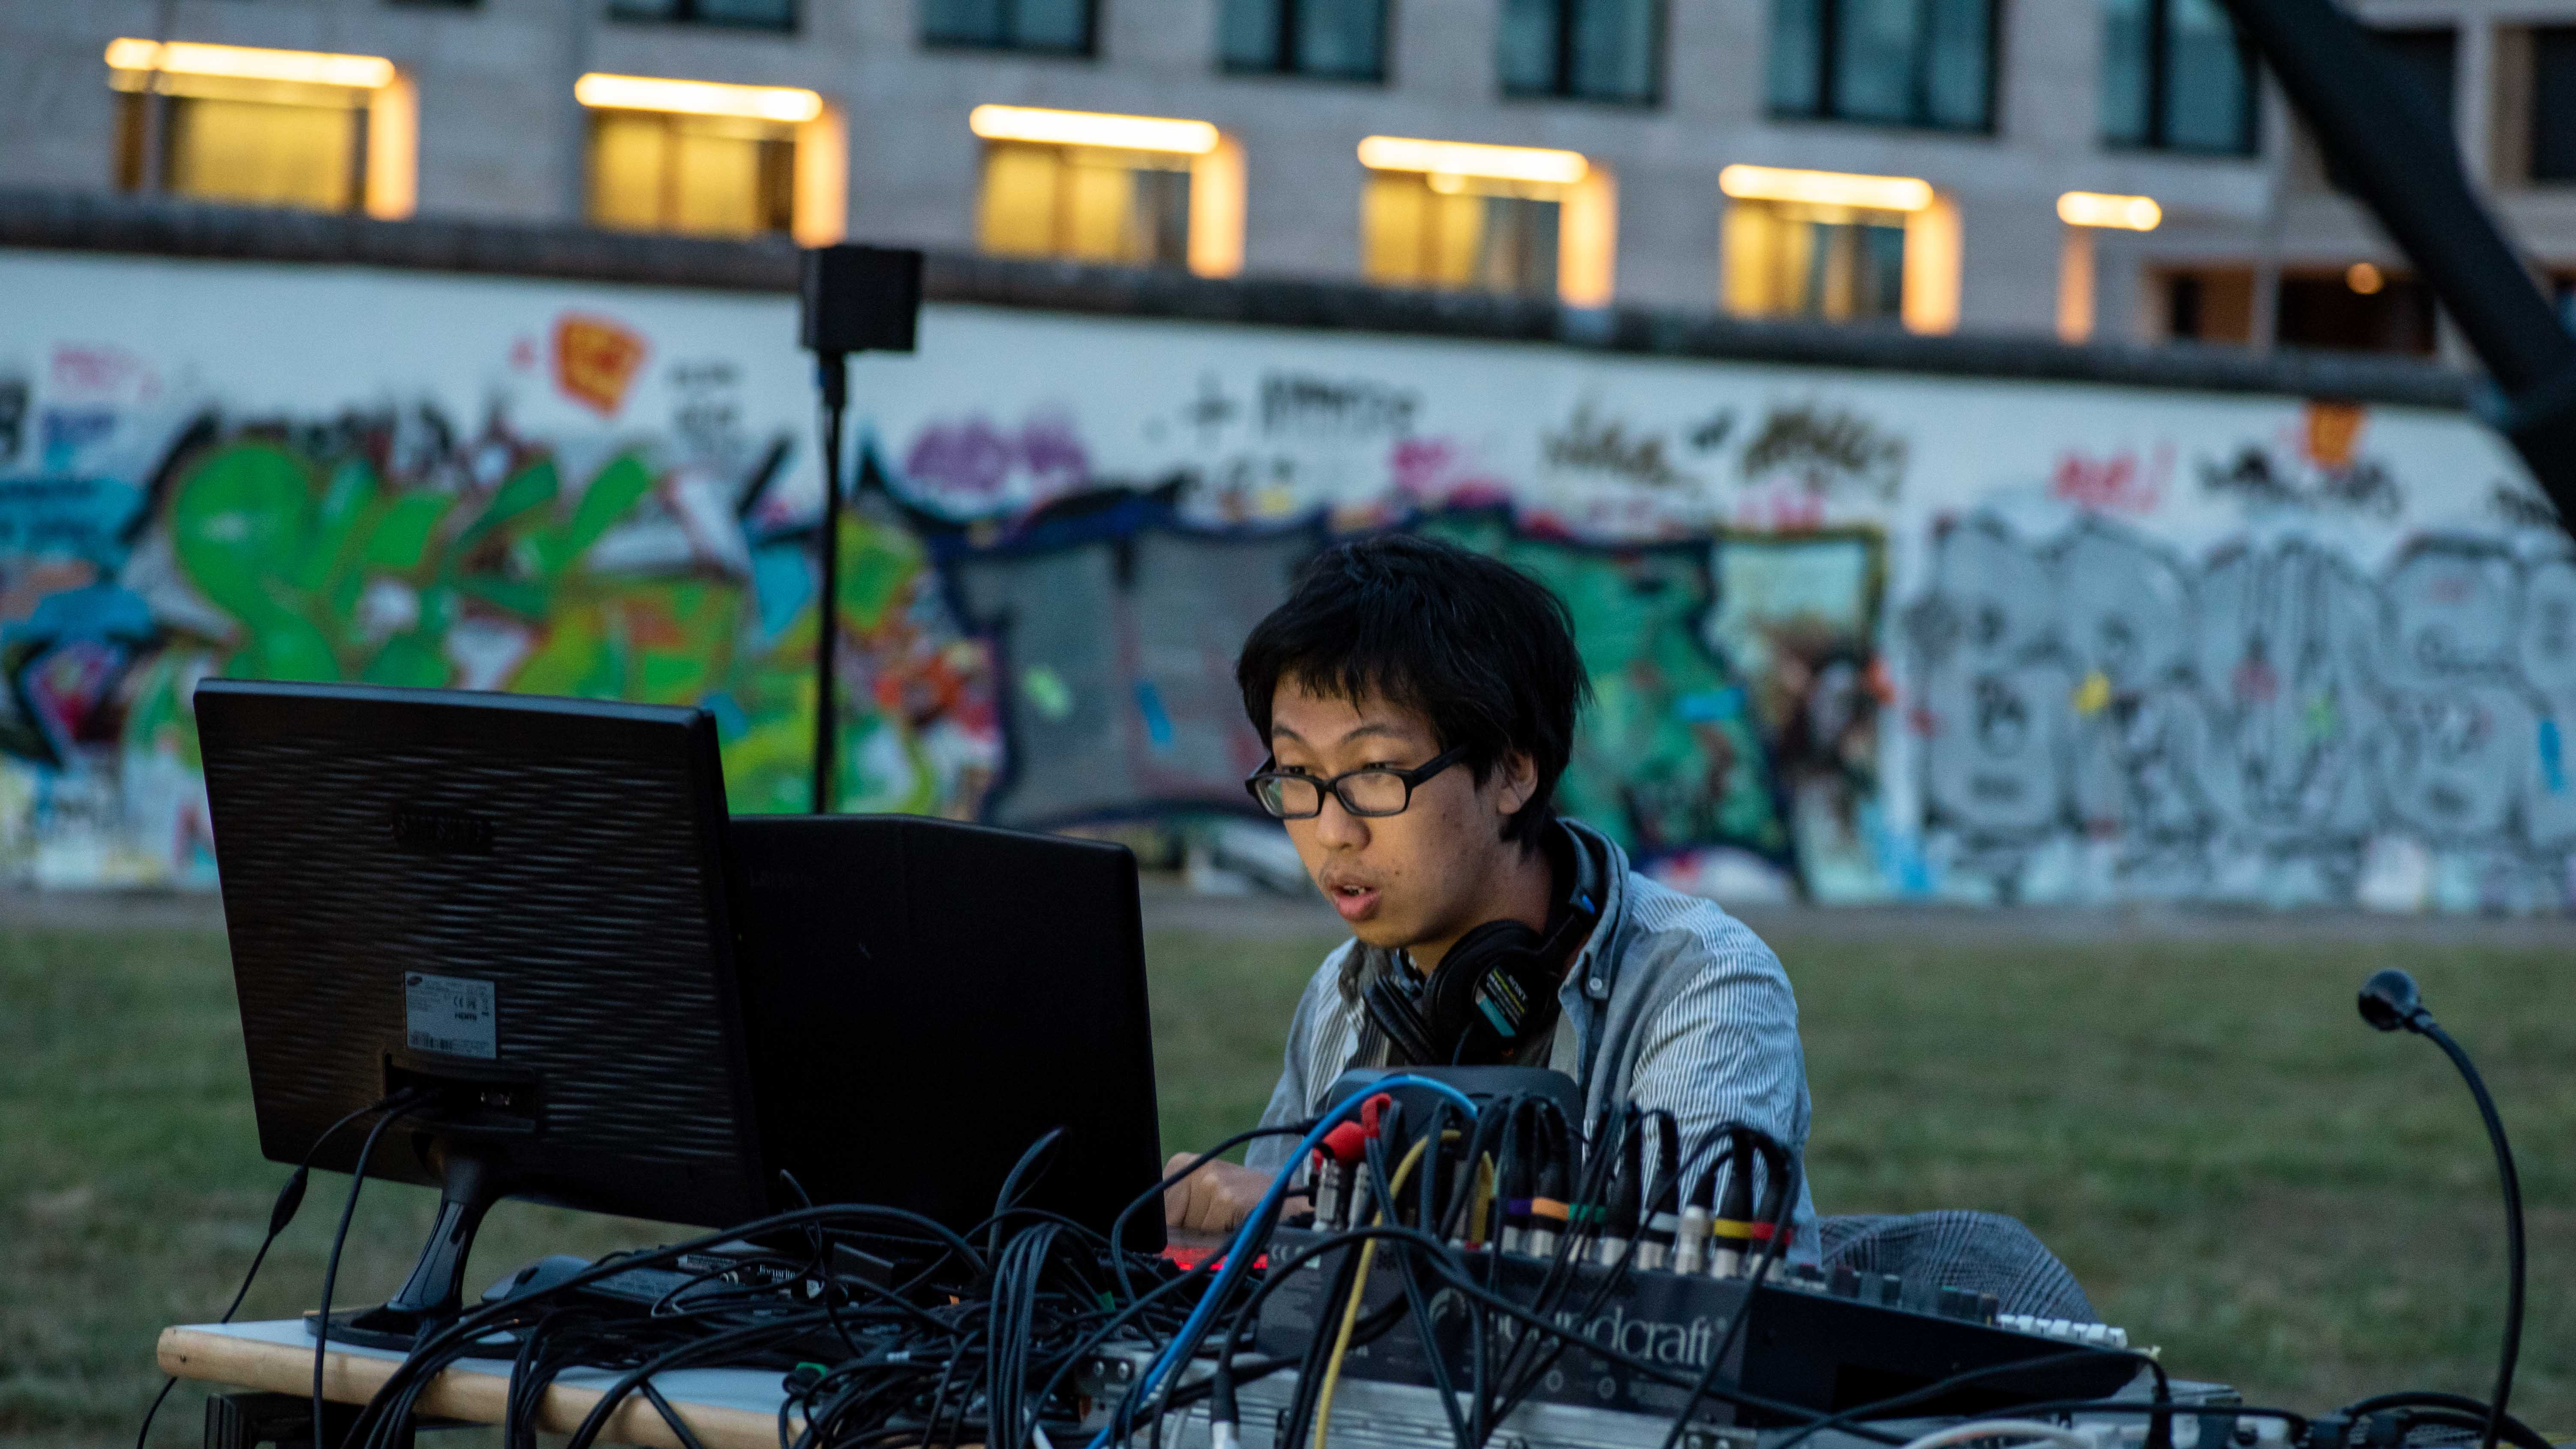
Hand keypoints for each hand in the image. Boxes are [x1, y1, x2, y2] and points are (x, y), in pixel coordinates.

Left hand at [1161, 1153, 1279, 1233]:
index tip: (1192, 1226)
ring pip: (1188, 1233)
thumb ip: (1177, 1209)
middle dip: (1188, 1233)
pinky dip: (1222, 1242)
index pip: (1156, 1209)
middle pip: (1169, 1221)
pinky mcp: (1228, 1200)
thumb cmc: (1242, 1203)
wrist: (1288, 1203)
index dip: (1172, 1227)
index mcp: (1182, 1163)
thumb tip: (1156, 1236)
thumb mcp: (1205, 1195)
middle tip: (1217, 1222)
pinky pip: (1209, 1238)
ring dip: (1206, 1240)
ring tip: (1229, 1224)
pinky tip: (1237, 1227)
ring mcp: (1213, 1182)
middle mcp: (1196, 1168)